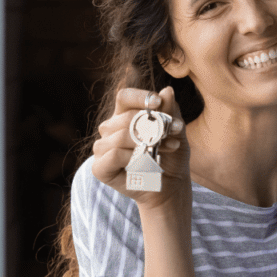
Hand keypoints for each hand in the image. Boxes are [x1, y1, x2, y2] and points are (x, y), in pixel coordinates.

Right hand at [92, 86, 188, 209]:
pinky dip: (134, 157)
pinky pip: (114, 154)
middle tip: (175, 131)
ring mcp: (102, 149)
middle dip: (153, 124)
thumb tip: (167, 91)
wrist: (172, 186)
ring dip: (148, 141)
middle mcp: (110, 130)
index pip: (124, 97)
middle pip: (125, 117)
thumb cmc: (172, 157)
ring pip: (120, 136)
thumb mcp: (177, 132)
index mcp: (125, 115)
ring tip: (170, 147)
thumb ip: (170, 112)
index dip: (140, 97)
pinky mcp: (99, 168)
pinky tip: (149, 162)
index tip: (158, 103)